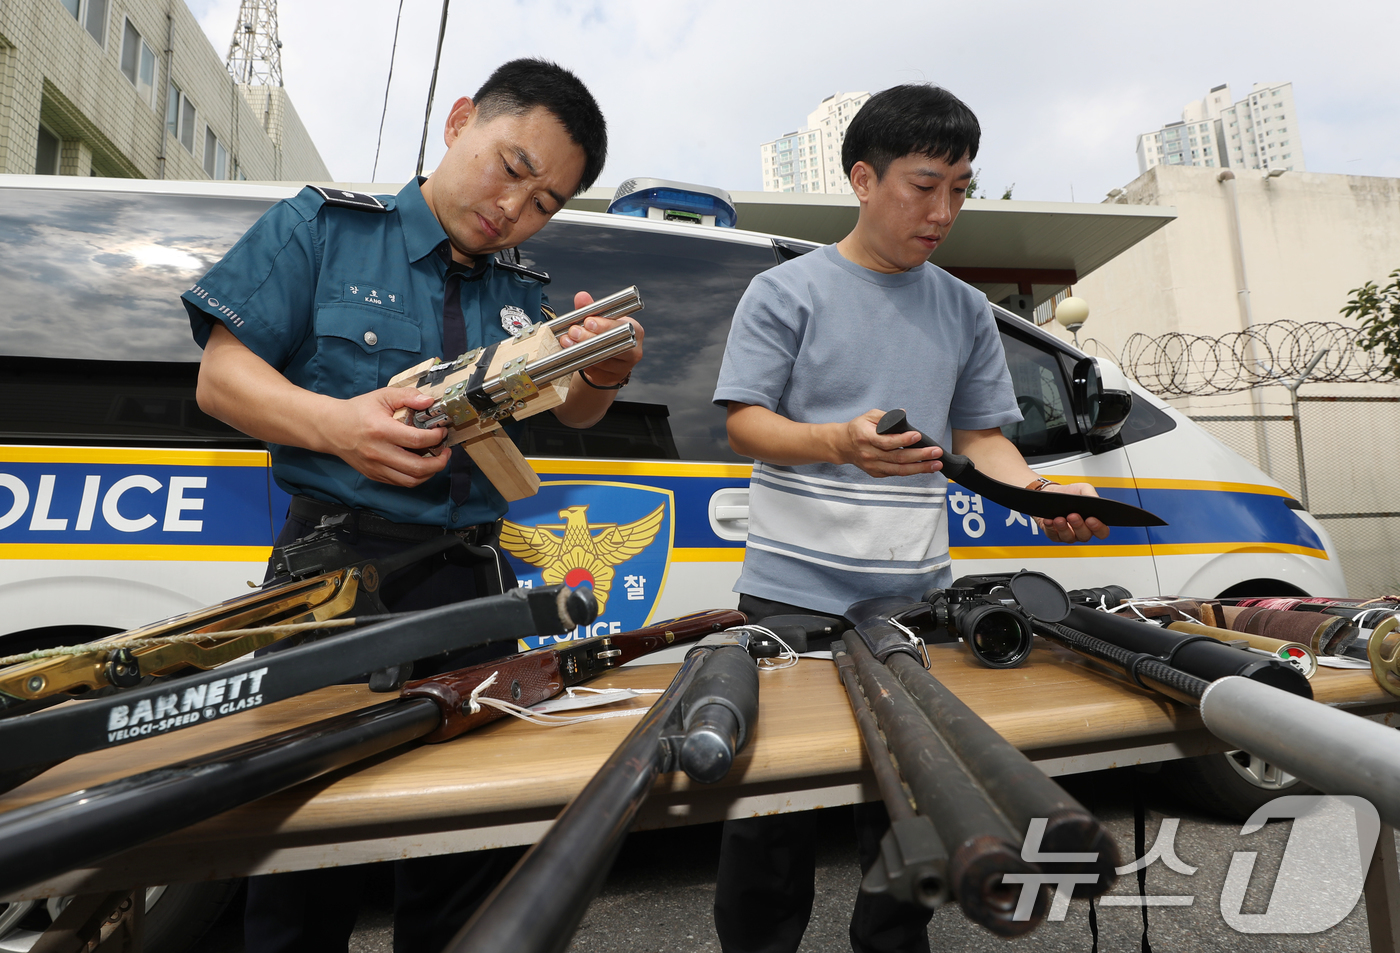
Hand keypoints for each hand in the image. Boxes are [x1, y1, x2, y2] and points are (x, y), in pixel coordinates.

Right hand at [315, 386, 451, 486]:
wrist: (332, 428)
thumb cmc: (358, 411)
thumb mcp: (382, 396)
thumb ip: (407, 396)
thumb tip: (429, 401)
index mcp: (381, 430)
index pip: (417, 440)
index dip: (436, 437)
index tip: (442, 431)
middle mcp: (378, 452)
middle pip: (417, 467)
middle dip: (439, 461)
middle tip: (446, 451)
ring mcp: (375, 467)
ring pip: (411, 480)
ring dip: (430, 472)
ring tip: (437, 460)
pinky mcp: (374, 475)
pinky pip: (401, 483)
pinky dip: (416, 477)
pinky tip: (422, 465)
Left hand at [557, 290, 644, 385]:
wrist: (609, 356)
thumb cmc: (606, 333)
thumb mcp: (600, 318)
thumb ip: (591, 308)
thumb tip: (581, 297)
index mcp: (636, 331)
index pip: (622, 328)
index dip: (604, 325)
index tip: (588, 321)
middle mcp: (634, 352)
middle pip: (612, 346)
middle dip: (589, 338)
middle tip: (572, 331)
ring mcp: (623, 368)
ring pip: (600, 360)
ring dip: (580, 350)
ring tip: (566, 341)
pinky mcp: (610, 379)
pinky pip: (593, 371)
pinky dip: (580, 361)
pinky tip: (571, 353)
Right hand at [838, 409, 941, 477]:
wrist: (843, 445)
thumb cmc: (859, 428)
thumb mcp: (869, 416)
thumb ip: (886, 416)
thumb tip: (903, 415)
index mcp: (866, 438)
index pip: (887, 442)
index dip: (903, 440)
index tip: (918, 436)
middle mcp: (869, 454)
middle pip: (897, 458)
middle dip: (919, 456)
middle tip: (936, 452)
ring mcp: (873, 466)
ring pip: (899, 469)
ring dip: (920, 468)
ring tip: (936, 464)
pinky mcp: (877, 473)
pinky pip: (896, 473)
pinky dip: (912, 471)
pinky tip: (925, 468)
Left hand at [1036, 483, 1110, 542]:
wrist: (1051, 493)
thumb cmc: (1070, 493)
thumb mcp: (1083, 489)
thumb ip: (1091, 494)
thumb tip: (1096, 501)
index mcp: (1093, 522)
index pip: (1102, 532)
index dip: (1098, 528)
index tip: (1091, 519)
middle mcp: (1082, 532)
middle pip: (1084, 536)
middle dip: (1079, 526)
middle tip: (1073, 515)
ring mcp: (1068, 535)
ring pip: (1068, 537)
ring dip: (1063, 528)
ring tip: (1059, 518)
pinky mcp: (1054, 535)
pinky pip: (1053, 535)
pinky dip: (1050, 528)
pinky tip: (1049, 520)